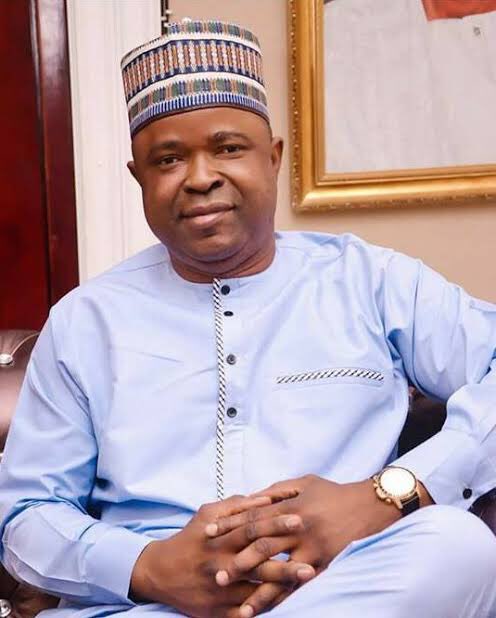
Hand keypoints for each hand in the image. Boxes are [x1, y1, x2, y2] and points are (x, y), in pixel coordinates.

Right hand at [130, 494, 313, 617]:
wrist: (160, 572)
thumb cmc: (191, 537)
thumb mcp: (207, 513)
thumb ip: (236, 505)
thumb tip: (266, 498)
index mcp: (220, 539)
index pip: (252, 529)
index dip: (276, 524)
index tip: (300, 520)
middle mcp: (221, 564)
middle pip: (258, 564)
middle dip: (286, 565)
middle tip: (313, 564)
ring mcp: (219, 590)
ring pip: (254, 592)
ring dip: (280, 590)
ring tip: (303, 585)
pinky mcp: (216, 611)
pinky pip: (241, 614)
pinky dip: (260, 610)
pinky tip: (280, 607)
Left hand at [206, 475, 400, 615]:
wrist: (367, 505)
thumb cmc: (331, 491)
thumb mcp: (303, 482)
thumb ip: (275, 491)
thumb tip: (251, 500)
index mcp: (291, 505)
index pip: (254, 516)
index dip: (230, 524)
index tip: (208, 533)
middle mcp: (299, 528)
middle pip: (262, 546)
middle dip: (238, 561)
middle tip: (216, 575)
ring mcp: (312, 549)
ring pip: (281, 572)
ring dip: (259, 591)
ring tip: (240, 608)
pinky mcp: (324, 564)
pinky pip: (300, 585)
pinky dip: (284, 599)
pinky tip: (270, 611)